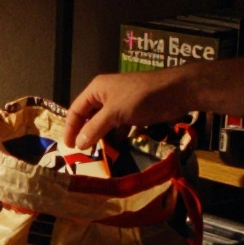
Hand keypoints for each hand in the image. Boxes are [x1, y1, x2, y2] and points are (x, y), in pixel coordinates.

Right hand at [64, 69, 192, 149]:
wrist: (175, 92)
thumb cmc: (140, 98)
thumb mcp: (114, 113)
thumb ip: (95, 128)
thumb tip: (79, 145)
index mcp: (96, 90)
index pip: (76, 110)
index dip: (70, 128)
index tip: (68, 147)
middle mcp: (105, 95)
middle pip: (89, 116)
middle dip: (85, 133)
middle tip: (81, 153)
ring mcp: (120, 104)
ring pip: (104, 123)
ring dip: (100, 137)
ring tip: (96, 154)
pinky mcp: (133, 112)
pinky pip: (118, 126)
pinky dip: (115, 137)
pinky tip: (114, 148)